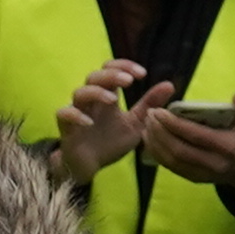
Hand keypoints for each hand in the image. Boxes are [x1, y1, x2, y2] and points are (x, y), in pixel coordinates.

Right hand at [50, 59, 154, 182]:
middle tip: (129, 81)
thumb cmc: (110, 142)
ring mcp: (77, 112)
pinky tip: (89, 122)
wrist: (89, 167)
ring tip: (113, 99)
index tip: (142, 74)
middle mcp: (91, 100)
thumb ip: (149, 105)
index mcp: (107, 95)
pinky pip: (64, 114)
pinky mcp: (66, 128)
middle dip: (112, 75)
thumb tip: (169, 84)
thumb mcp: (135, 124)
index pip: (110, 69)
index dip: (124, 66)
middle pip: (94, 76)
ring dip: (96, 92)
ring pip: (80, 92)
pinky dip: (75, 115)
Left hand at [135, 101, 234, 193]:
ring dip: (155, 143)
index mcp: (226, 146)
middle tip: (149, 115)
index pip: (195, 135)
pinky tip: (149, 140)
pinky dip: (158, 154)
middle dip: (160, 132)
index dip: (174, 124)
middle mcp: (213, 163)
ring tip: (146, 125)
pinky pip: (171, 167)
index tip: (159, 111)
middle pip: (179, 150)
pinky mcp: (194, 179)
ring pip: (173, 161)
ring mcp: (202, 174)